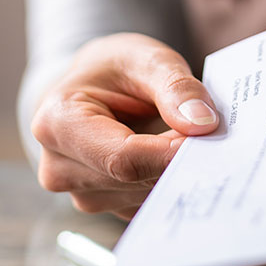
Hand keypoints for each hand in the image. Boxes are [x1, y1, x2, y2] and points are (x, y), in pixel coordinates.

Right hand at [30, 33, 219, 218]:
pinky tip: (173, 157)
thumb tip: (203, 124)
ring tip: (183, 137)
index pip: (123, 158)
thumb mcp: (147, 59)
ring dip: (174, 171)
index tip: (209, 137)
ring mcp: (80, 193)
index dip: (171, 152)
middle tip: (208, 133)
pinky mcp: (105, 206)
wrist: (94, 88)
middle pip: (135, 181)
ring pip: (146, 196)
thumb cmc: (115, 69)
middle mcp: (59, 168)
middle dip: (177, 159)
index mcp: (57, 123)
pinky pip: (148, 204)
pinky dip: (168, 181)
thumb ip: (176, 87)